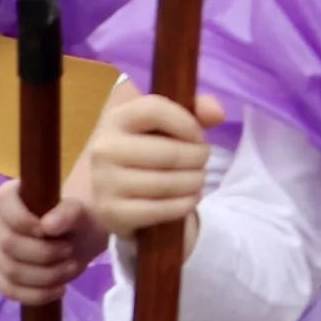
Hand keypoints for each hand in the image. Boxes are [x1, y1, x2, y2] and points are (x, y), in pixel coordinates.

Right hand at [0, 184, 100, 306]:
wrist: (81, 241)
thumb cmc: (80, 219)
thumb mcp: (84, 212)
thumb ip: (69, 212)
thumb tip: (48, 225)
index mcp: (11, 197)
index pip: (1, 202)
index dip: (22, 219)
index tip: (48, 230)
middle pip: (8, 244)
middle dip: (43, 253)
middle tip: (70, 250)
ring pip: (10, 271)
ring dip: (45, 275)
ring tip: (71, 267)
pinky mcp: (1, 275)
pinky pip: (9, 290)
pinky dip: (36, 294)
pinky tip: (59, 289)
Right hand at [80, 88, 225, 243]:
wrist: (116, 189)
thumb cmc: (147, 147)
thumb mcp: (167, 122)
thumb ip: (196, 109)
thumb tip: (217, 113)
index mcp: (117, 118)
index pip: (155, 110)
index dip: (187, 123)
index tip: (198, 136)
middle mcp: (104, 149)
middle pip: (169, 153)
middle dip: (198, 158)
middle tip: (202, 162)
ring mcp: (104, 182)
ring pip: (167, 183)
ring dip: (194, 182)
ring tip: (198, 179)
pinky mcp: (110, 212)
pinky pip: (159, 210)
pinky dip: (184, 205)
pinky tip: (189, 199)